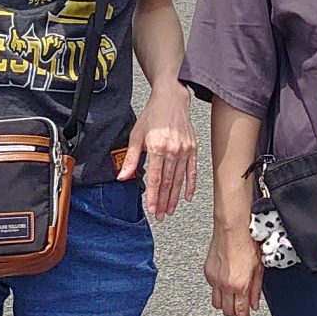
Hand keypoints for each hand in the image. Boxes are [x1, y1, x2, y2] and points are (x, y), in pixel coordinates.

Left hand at [118, 84, 198, 217]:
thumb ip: (131, 158)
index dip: (153, 197)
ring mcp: (185, 151)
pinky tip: (186, 196)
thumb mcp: (136, 135)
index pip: (155, 179)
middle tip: (160, 216)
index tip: (151, 209)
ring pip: (179, 180)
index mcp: (158, 147)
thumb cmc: (153, 115)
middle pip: (167, 183)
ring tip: (170, 210)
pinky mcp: (193, 149)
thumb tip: (123, 176)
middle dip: (163, 202)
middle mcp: (173, 150)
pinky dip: (190, 185)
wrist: (171, 99)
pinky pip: (192, 171)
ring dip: (174, 198)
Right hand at [204, 223, 264, 315]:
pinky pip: (213, 289)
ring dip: (226, 303)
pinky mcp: (208, 272)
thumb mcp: (259, 268)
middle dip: (235, 312)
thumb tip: (255, 304)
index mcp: (240, 285)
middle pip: (227, 311)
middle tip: (242, 307)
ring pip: (217, 303)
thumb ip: (256, 289)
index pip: (241, 312)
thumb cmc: (247, 243)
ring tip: (233, 296)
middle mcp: (225, 284)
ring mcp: (214, 279)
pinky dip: (219, 290)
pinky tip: (226, 282)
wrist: (232, 228)